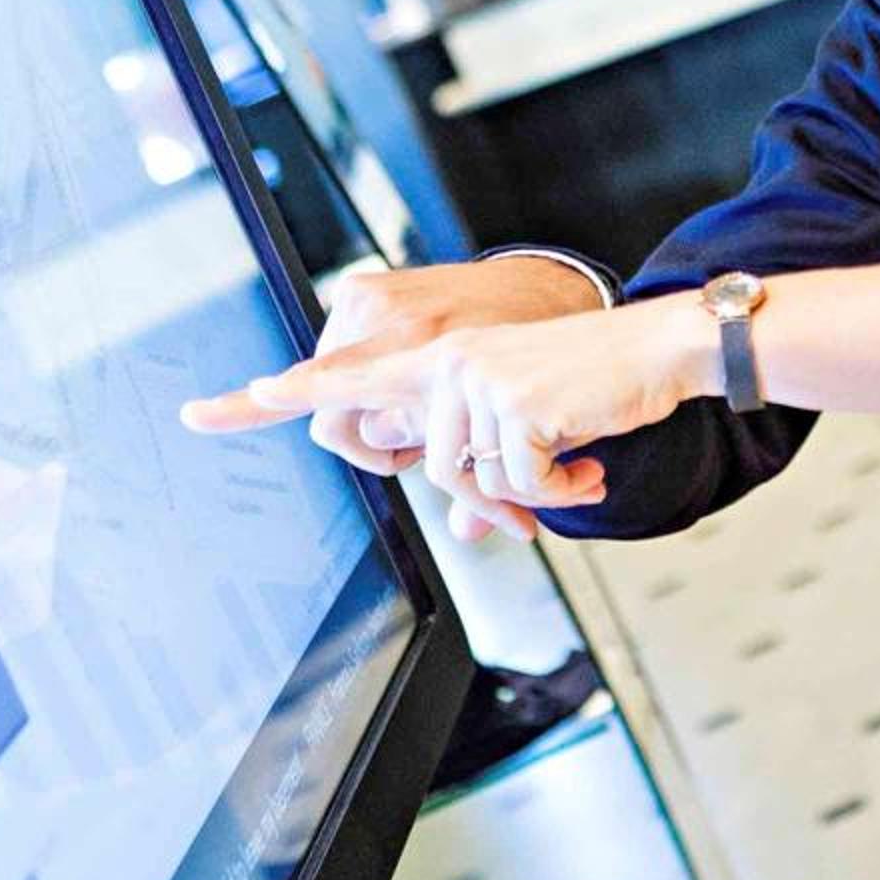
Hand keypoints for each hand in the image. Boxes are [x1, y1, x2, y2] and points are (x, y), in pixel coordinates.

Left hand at [187, 298, 721, 539]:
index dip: (280, 396)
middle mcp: (447, 359)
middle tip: (536, 504)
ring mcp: (475, 375)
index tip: (220, 405)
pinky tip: (585, 463)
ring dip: (530, 490)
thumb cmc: (596, 384)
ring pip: (472, 479)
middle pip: (431, 467)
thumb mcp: (532, 427)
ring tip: (572, 464)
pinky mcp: (512, 399)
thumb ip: (489, 468)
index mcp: (441, 359)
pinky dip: (556, 489)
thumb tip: (467, 531)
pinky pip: (517, 481)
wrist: (660, 348)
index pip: (345, 378)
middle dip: (488, 496)